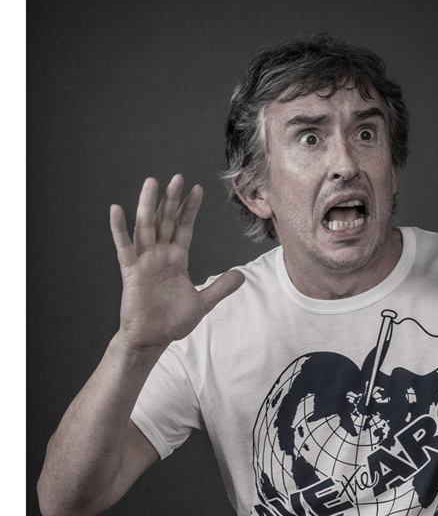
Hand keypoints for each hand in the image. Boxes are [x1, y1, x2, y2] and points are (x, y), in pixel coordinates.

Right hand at [109, 175, 243, 351]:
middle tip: (178, 177)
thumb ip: (220, 288)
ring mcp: (144, 261)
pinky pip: (124, 247)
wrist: (152, 339)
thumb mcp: (203, 303)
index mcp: (177, 260)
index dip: (190, 209)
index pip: (185, 228)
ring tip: (152, 183)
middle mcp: (160, 256)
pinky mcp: (131, 272)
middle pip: (166, 221)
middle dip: (172, 200)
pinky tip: (117, 210)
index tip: (197, 189)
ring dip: (148, 205)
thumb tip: (242, 275)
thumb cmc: (172, 322)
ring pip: (146, 227)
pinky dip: (119, 229)